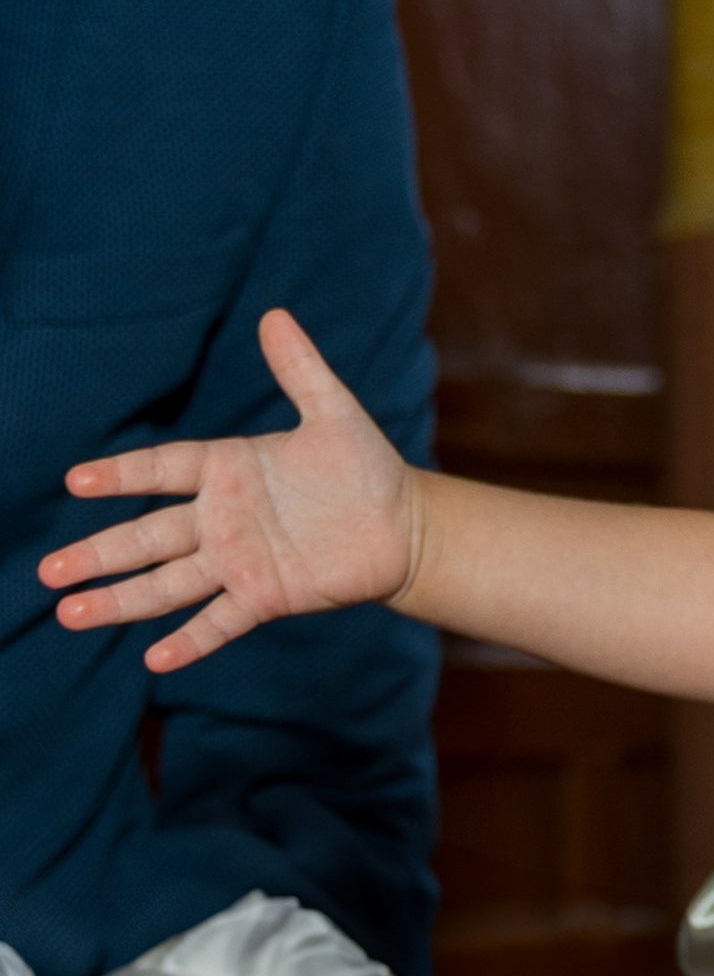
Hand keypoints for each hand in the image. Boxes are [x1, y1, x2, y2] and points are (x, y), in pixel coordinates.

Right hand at [45, 308, 419, 673]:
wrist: (403, 527)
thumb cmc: (365, 468)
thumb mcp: (334, 413)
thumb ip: (300, 370)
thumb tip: (275, 315)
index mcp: (227, 468)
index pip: (161, 470)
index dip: (121, 475)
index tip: (76, 481)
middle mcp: (221, 518)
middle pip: (147, 537)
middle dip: (98, 553)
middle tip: (48, 570)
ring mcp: (239, 562)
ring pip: (168, 584)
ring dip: (120, 599)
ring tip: (69, 612)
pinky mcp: (265, 597)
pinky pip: (221, 621)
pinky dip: (190, 640)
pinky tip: (153, 660)